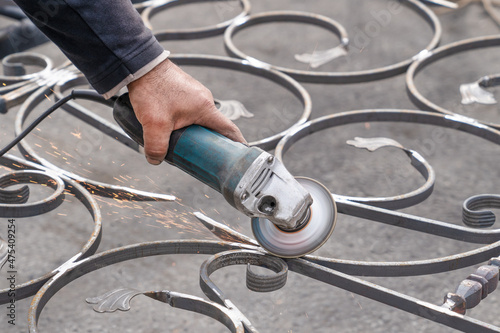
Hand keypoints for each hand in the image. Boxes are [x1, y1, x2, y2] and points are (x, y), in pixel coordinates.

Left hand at [127, 58, 246, 164]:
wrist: (140, 65)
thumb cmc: (152, 89)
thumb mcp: (154, 124)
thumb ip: (156, 146)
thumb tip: (156, 160)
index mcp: (205, 108)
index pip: (229, 129)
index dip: (236, 144)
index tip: (240, 155)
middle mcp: (204, 99)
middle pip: (213, 127)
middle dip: (209, 143)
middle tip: (202, 157)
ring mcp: (194, 94)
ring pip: (199, 119)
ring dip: (193, 132)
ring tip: (182, 143)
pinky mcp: (183, 91)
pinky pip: (189, 111)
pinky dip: (184, 122)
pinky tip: (170, 127)